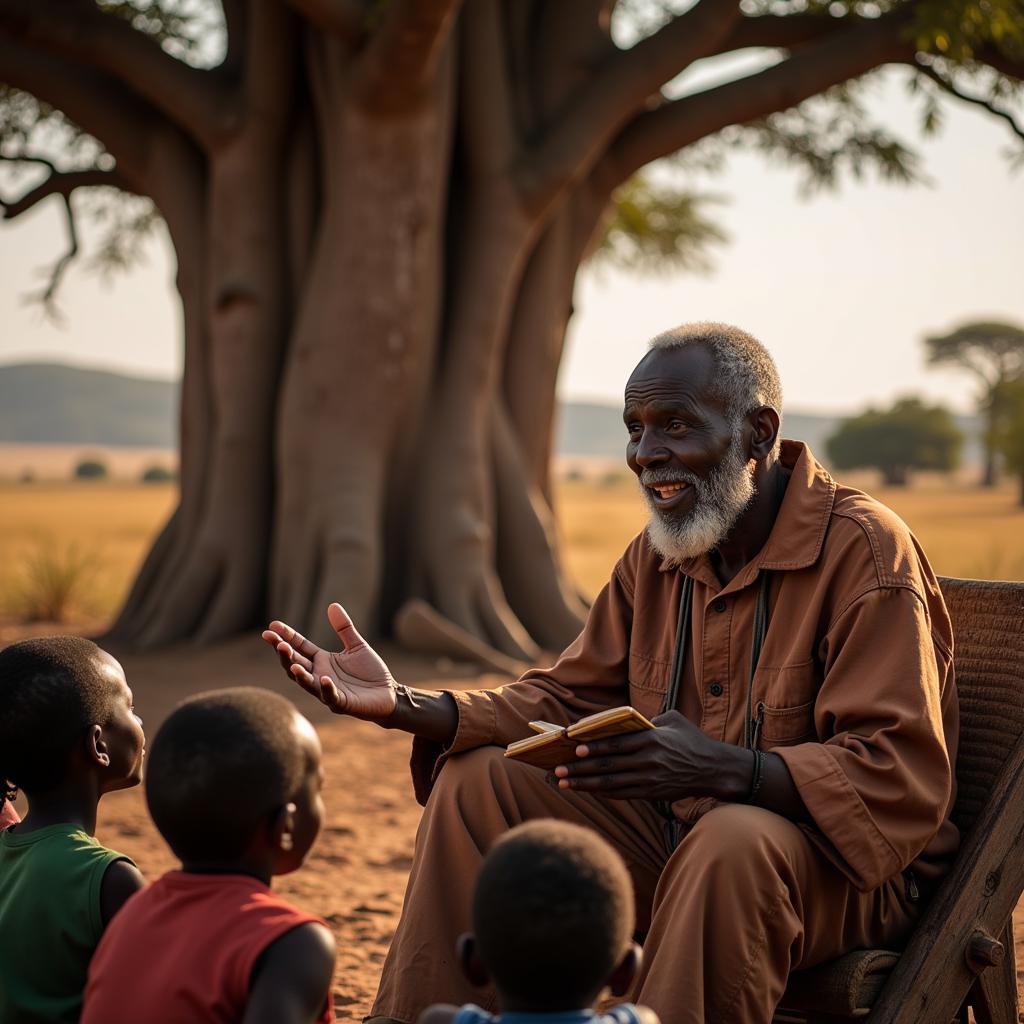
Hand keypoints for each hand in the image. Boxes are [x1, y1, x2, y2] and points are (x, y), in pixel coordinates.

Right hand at [262, 603, 398, 722]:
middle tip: (274, 641)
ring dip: (298, 673)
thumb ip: (344, 628)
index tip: (271, 626)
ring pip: (307, 683)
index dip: (286, 637)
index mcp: (322, 660)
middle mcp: (319, 675)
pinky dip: (326, 688)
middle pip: (295, 664)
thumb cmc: (370, 672)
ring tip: (290, 661)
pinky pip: (331, 696)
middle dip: (284, 653)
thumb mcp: (356, 646)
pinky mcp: (342, 702)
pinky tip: (323, 678)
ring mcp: (328, 690)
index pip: (299, 647)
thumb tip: (332, 605)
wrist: (388, 694)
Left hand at [553, 710, 742, 801]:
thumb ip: (648, 719)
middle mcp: (648, 761)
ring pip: (611, 783)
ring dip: (585, 783)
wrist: (714, 769)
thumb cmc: (692, 739)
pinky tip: (587, 789)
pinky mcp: (651, 793)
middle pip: (608, 765)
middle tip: (558, 769)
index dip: (594, 746)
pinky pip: (622, 793)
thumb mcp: (673, 720)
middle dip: (580, 768)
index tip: (575, 746)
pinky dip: (602, 792)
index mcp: (652, 740)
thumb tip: (622, 720)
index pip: (617, 743)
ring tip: (564, 783)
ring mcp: (649, 779)